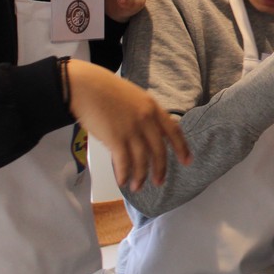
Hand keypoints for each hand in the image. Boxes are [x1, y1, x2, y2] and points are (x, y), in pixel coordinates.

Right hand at [65, 59, 190, 190]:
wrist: (86, 86)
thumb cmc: (105, 90)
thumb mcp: (133, 97)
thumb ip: (143, 114)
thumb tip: (145, 134)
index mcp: (152, 107)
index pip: (173, 130)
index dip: (182, 147)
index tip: (187, 161)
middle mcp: (146, 119)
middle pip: (159, 150)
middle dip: (160, 169)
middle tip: (159, 182)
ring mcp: (131, 129)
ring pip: (142, 159)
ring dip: (141, 176)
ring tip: (137, 187)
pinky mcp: (115, 138)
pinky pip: (124, 162)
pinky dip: (125, 174)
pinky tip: (123, 181)